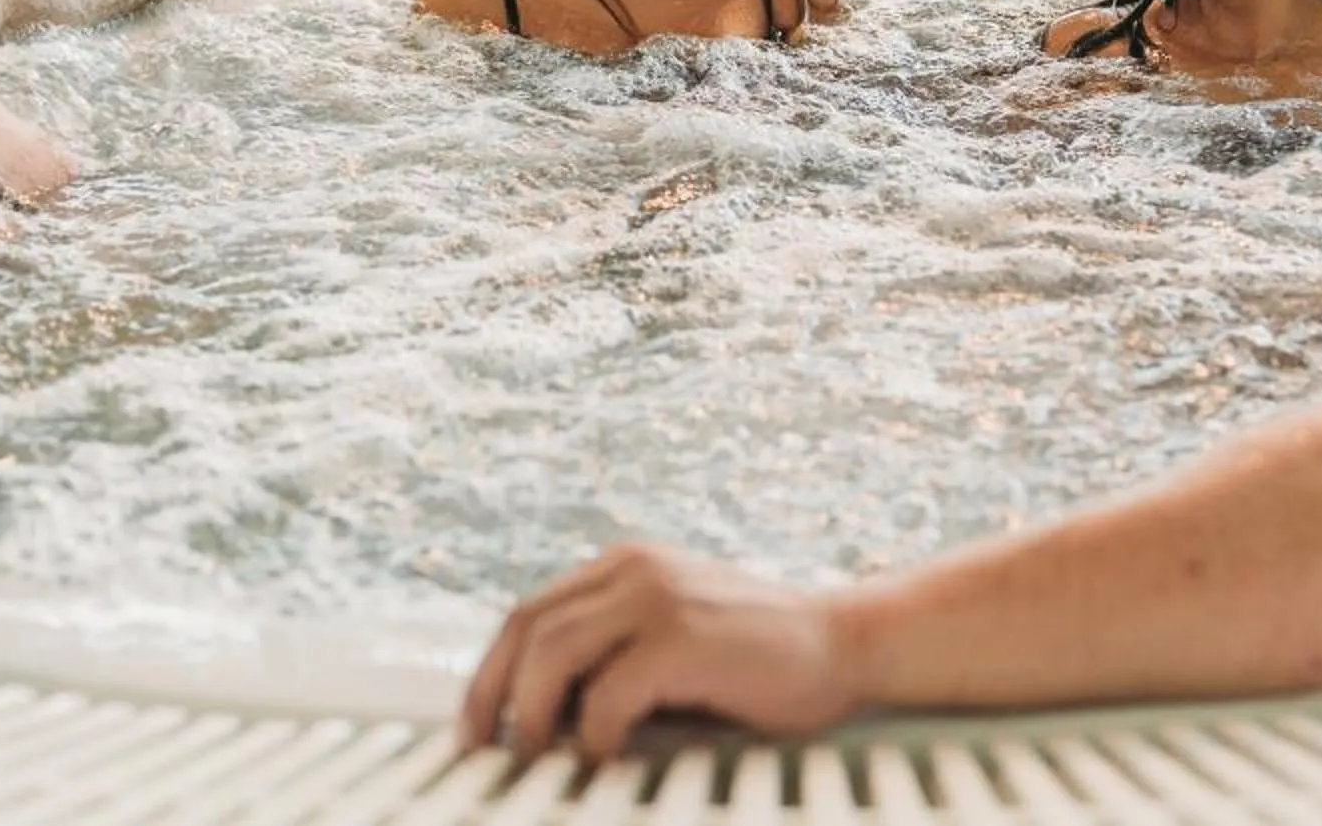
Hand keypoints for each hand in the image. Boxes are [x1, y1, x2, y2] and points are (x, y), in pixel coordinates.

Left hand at [460, 543, 862, 763]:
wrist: (845, 644)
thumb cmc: (757, 658)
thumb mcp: (674, 634)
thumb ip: (615, 653)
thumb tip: (541, 716)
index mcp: (626, 565)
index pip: (530, 612)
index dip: (491, 671)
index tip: (476, 725)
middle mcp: (634, 569)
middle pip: (527, 626)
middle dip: (494, 695)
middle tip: (488, 751)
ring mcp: (660, 597)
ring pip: (552, 652)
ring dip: (534, 715)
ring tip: (540, 758)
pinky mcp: (685, 636)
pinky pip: (608, 691)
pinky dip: (595, 733)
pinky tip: (606, 757)